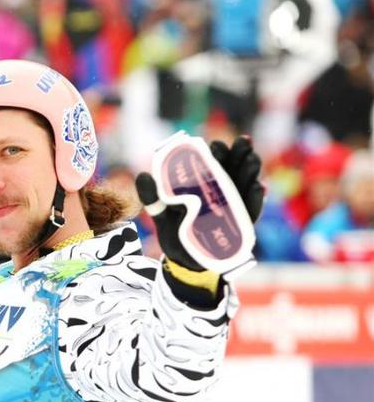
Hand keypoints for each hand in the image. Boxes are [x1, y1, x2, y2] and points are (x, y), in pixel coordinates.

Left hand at [135, 136, 263, 271]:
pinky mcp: (240, 225)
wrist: (182, 260)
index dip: (216, 152)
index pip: (213, 163)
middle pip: (234, 169)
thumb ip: (152, 196)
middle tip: (243, 141)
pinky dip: (255, 199)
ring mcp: (233, 207)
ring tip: (252, 159)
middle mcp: (222, 192)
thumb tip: (142, 175)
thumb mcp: (160, 212)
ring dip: (250, 171)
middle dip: (240, 154)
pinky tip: (258, 187)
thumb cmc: (174, 230)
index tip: (215, 145)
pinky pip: (250, 211)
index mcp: (204, 184)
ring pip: (245, 185)